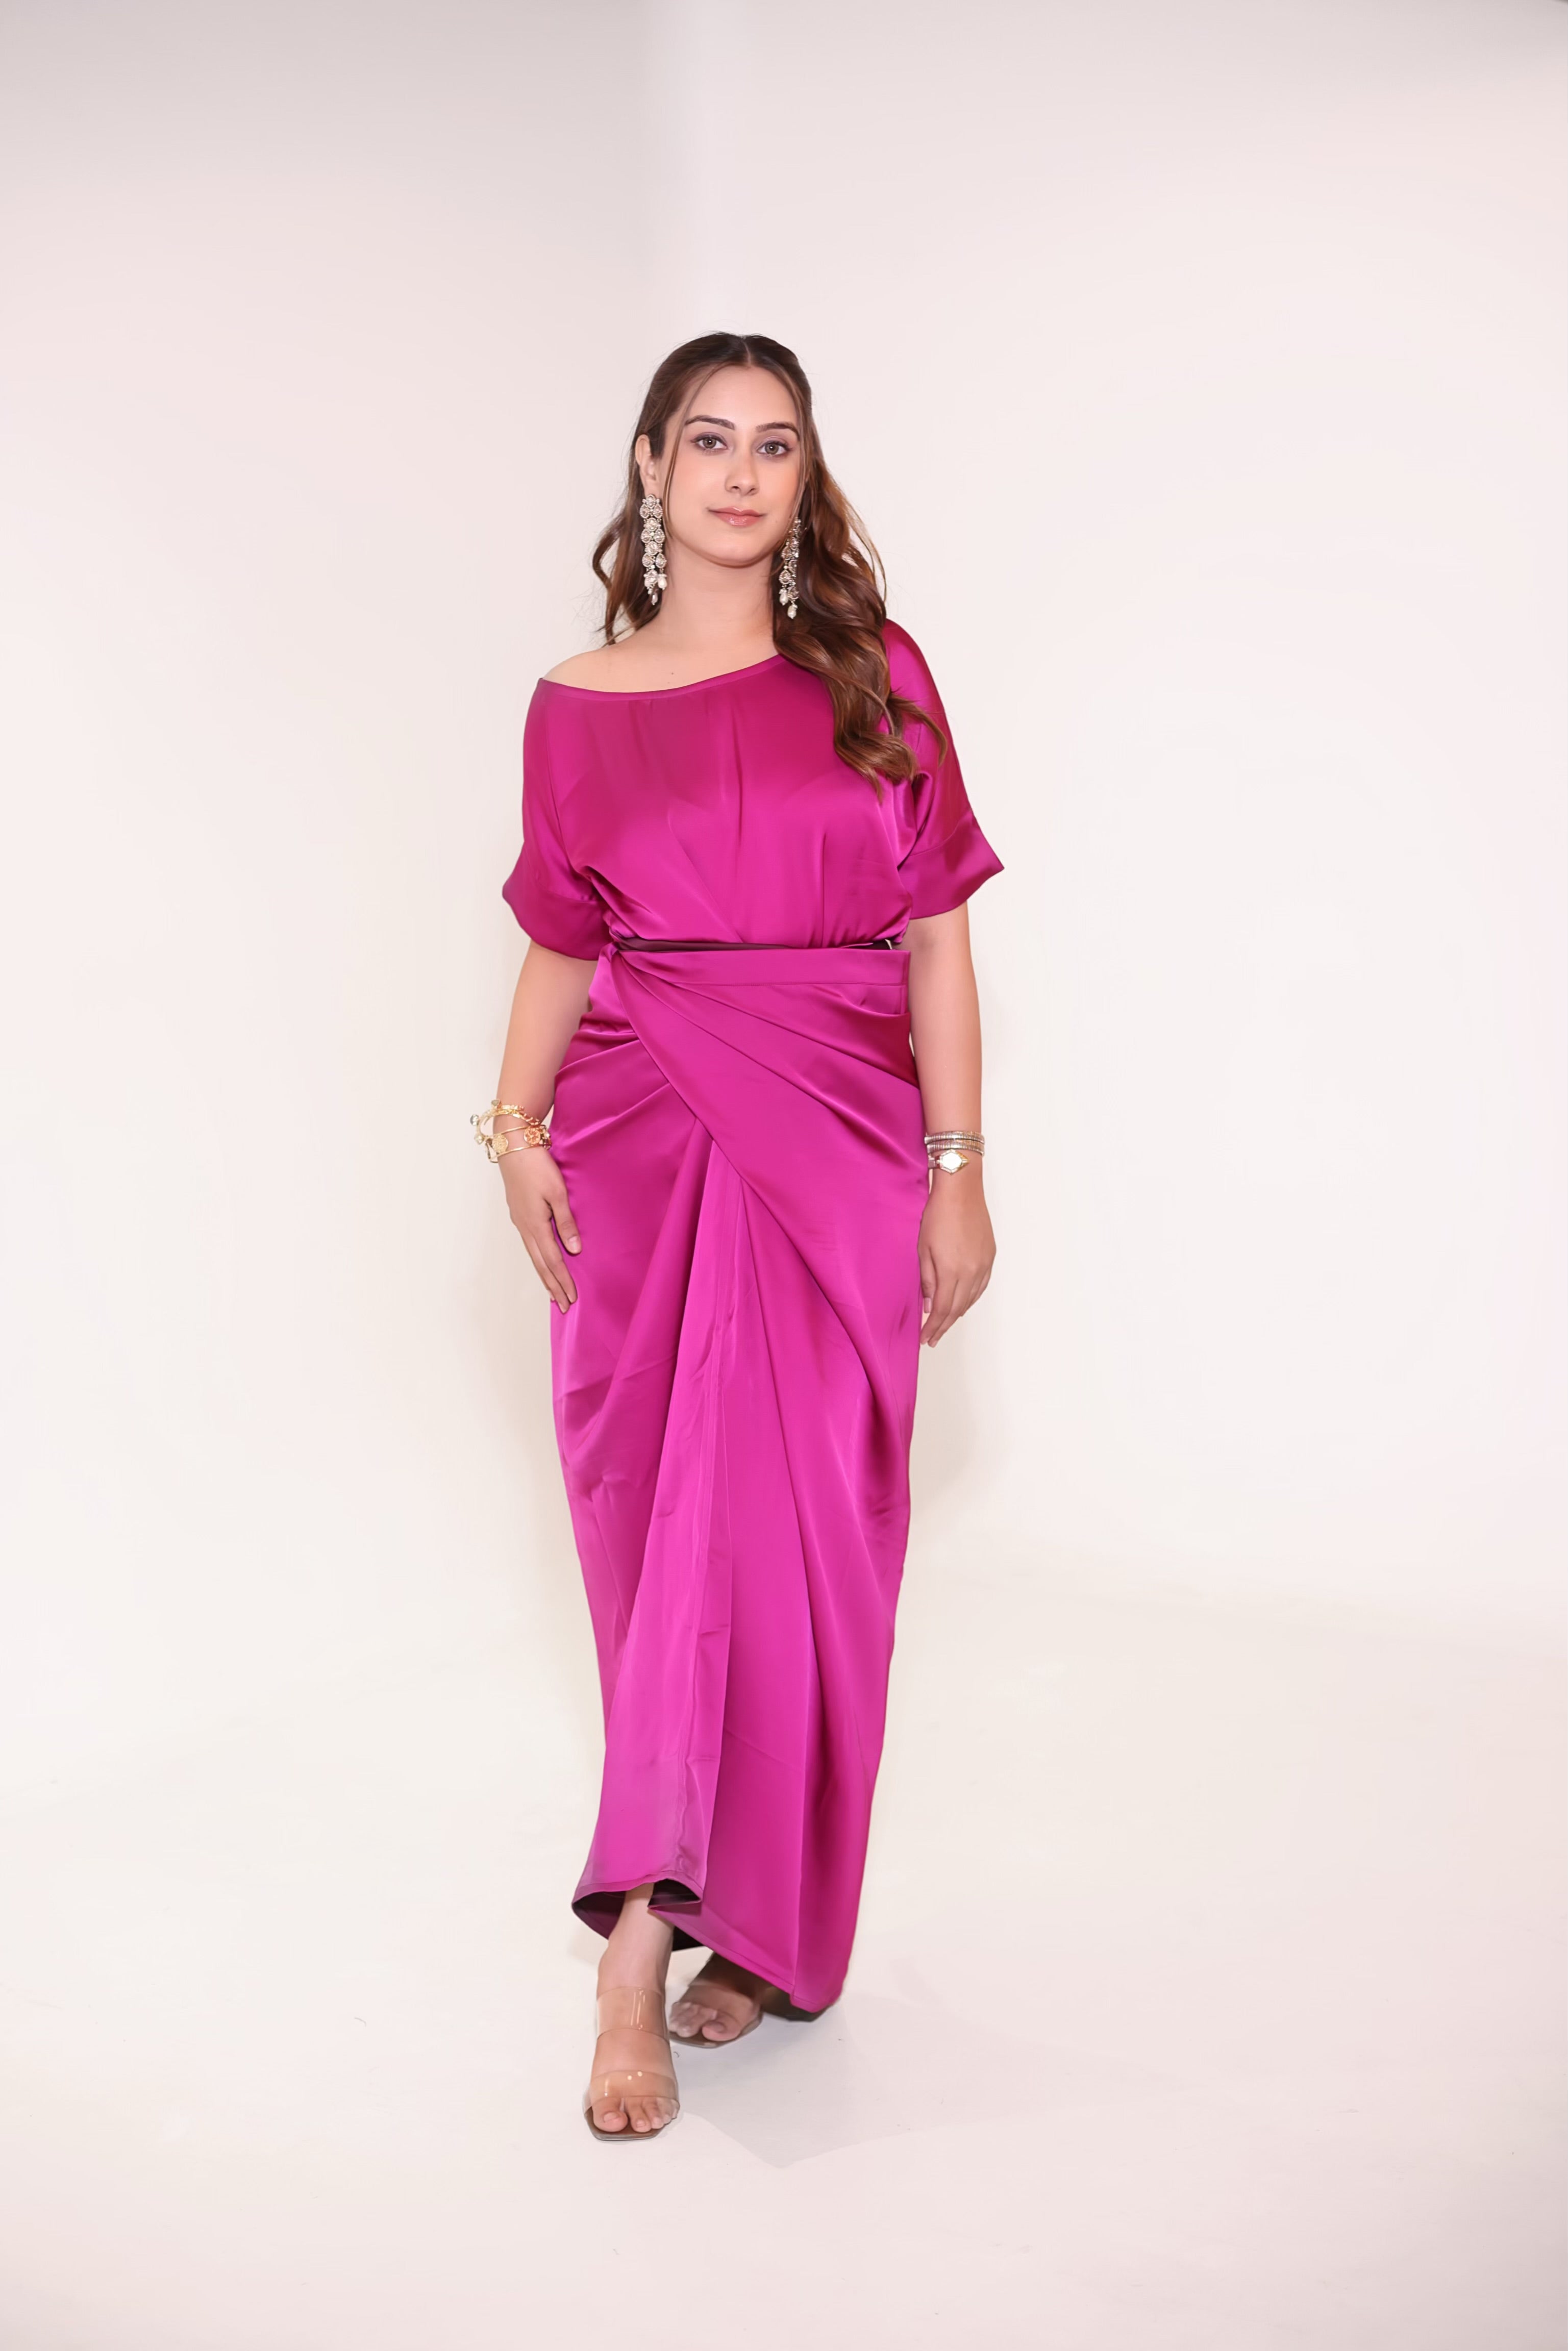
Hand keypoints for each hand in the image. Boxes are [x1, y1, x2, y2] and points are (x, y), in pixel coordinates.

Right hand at [500, 1146, 581, 1311]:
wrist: (514, 1145)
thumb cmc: (537, 1166)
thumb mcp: (558, 1193)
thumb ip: (566, 1222)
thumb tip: (574, 1250)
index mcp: (535, 1225)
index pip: (552, 1261)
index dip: (563, 1281)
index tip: (571, 1299)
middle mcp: (525, 1227)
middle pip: (541, 1264)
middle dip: (553, 1286)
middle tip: (563, 1305)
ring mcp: (520, 1221)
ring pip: (534, 1255)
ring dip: (544, 1274)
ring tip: (553, 1291)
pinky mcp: (520, 1213)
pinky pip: (531, 1243)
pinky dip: (538, 1258)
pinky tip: (543, 1260)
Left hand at [917, 1169, 994, 1346]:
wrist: (962, 1191)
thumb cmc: (938, 1215)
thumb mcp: (923, 1248)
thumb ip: (928, 1280)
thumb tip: (930, 1305)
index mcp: (952, 1271)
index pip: (943, 1309)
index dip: (933, 1327)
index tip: (925, 1339)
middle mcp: (972, 1272)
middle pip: (958, 1309)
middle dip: (944, 1326)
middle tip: (933, 1338)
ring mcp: (984, 1265)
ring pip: (971, 1299)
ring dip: (957, 1314)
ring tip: (945, 1324)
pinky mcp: (990, 1256)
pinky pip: (981, 1286)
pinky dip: (971, 1299)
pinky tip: (963, 1303)